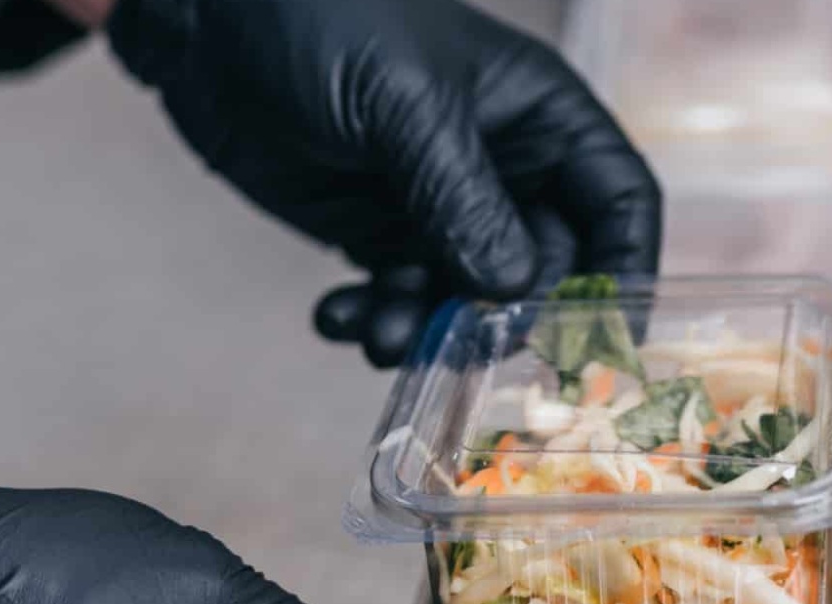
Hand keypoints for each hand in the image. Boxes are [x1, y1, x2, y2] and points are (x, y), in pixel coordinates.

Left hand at [107, 0, 661, 366]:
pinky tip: (337, 315)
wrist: (207, 19)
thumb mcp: (404, 104)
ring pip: (467, 298)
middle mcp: (501, 163)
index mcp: (539, 113)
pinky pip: (401, 298)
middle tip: (458, 343)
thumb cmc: (321, 21)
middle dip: (503, 315)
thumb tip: (514, 289)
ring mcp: (437, 202)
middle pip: (545, 270)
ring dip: (430, 329)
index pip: (619, 199)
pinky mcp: (374, 229)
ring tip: (379, 335)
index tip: (601, 338)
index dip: (625, 268)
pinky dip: (376, 320)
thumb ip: (462, 197)